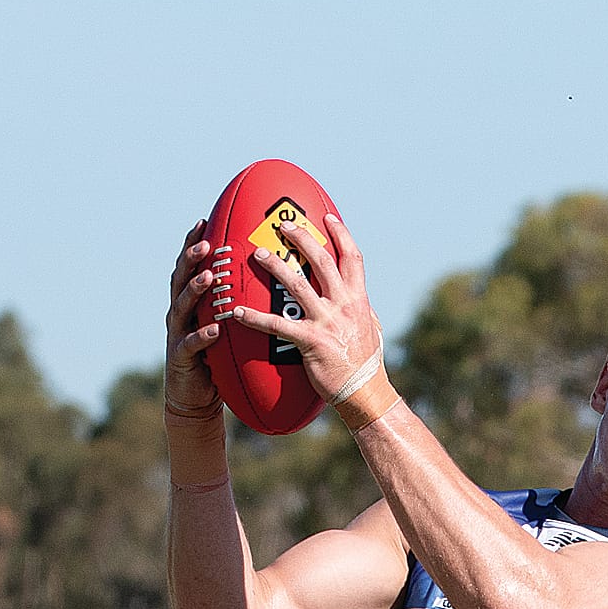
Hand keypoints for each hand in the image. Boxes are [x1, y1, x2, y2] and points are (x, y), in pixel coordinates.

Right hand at [165, 223, 224, 421]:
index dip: (193, 243)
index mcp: (190, 301)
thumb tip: (262, 275)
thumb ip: (233, 300)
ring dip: (194, 290)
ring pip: (182, 307)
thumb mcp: (224, 322)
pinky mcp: (180, 358)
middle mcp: (179, 313)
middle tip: (205, 245)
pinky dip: (202, 336)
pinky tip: (214, 329)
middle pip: (180, 278)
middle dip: (191, 259)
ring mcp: (177, 334)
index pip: (189, 266)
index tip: (204, 221)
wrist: (196, 396)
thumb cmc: (215, 356)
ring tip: (208, 278)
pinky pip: (191, 344)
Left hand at [228, 212, 382, 404]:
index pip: (352, 257)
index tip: (327, 217)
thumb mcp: (371, 329)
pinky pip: (277, 325)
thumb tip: (361, 300)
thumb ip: (362, 310)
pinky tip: (236, 313)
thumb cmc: (365, 363)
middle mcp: (343, 304)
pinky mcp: (310, 341)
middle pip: (322, 261)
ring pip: (297, 285)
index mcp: (359, 298)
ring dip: (276, 267)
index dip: (340, 234)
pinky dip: (255, 318)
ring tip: (258, 255)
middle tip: (282, 225)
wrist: (363, 391)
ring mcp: (326, 321)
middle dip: (302, 238)